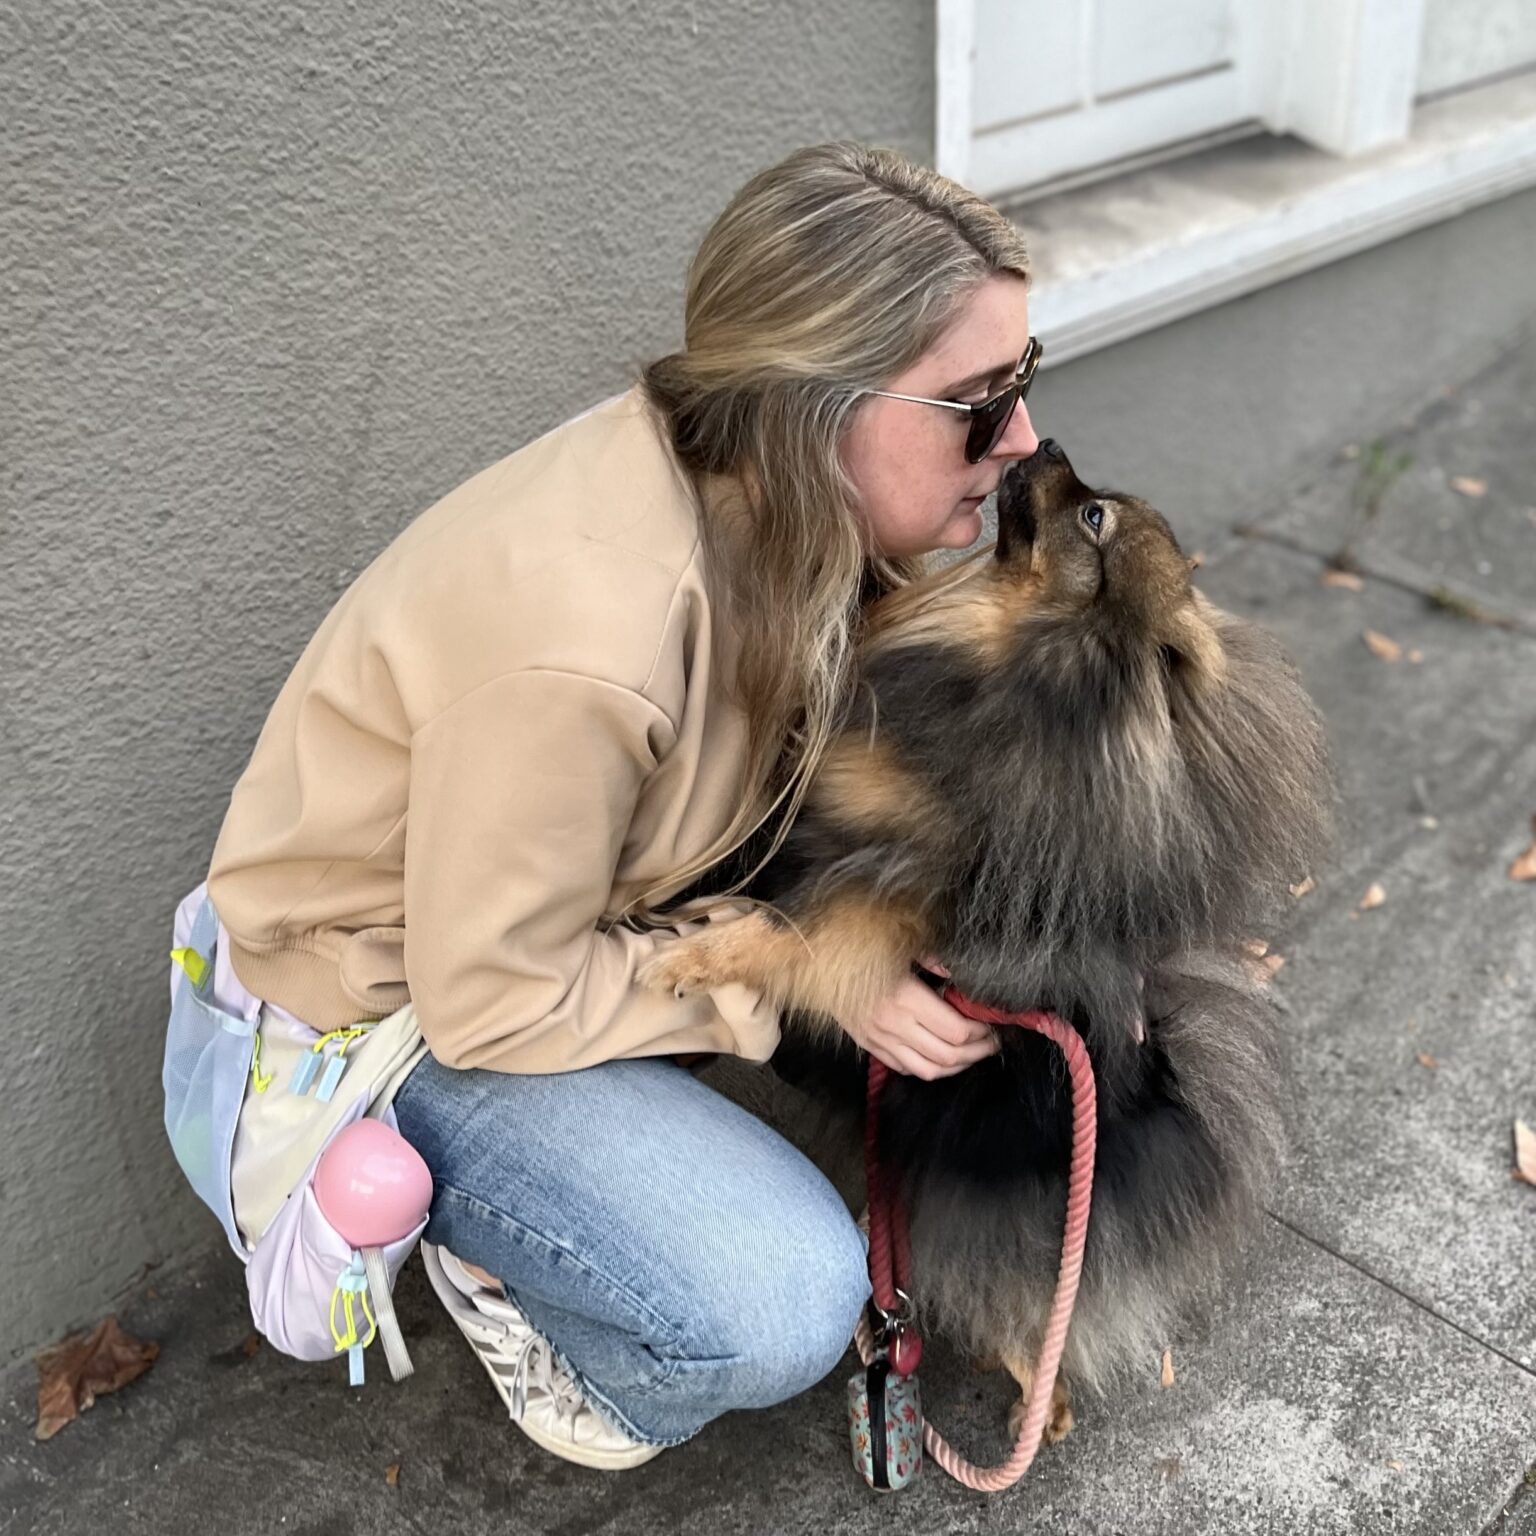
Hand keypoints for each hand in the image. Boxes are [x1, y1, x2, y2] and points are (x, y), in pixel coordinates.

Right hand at [836, 955, 998, 1080]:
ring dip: (957, 1066)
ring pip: (929, 1070)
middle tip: (992, 1041)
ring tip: (972, 1053)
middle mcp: (892, 1025)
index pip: (955, 1032)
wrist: (815, 962)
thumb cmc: (860, 946)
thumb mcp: (901, 942)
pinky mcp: (869, 1045)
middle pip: (948, 1056)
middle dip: (977, 1051)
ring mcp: (879, 1039)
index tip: (990, 1022)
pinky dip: (928, 1067)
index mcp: (904, 998)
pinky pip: (905, 1069)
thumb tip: (961, 974)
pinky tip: (940, 1055)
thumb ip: (935, 958)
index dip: (980, 1031)